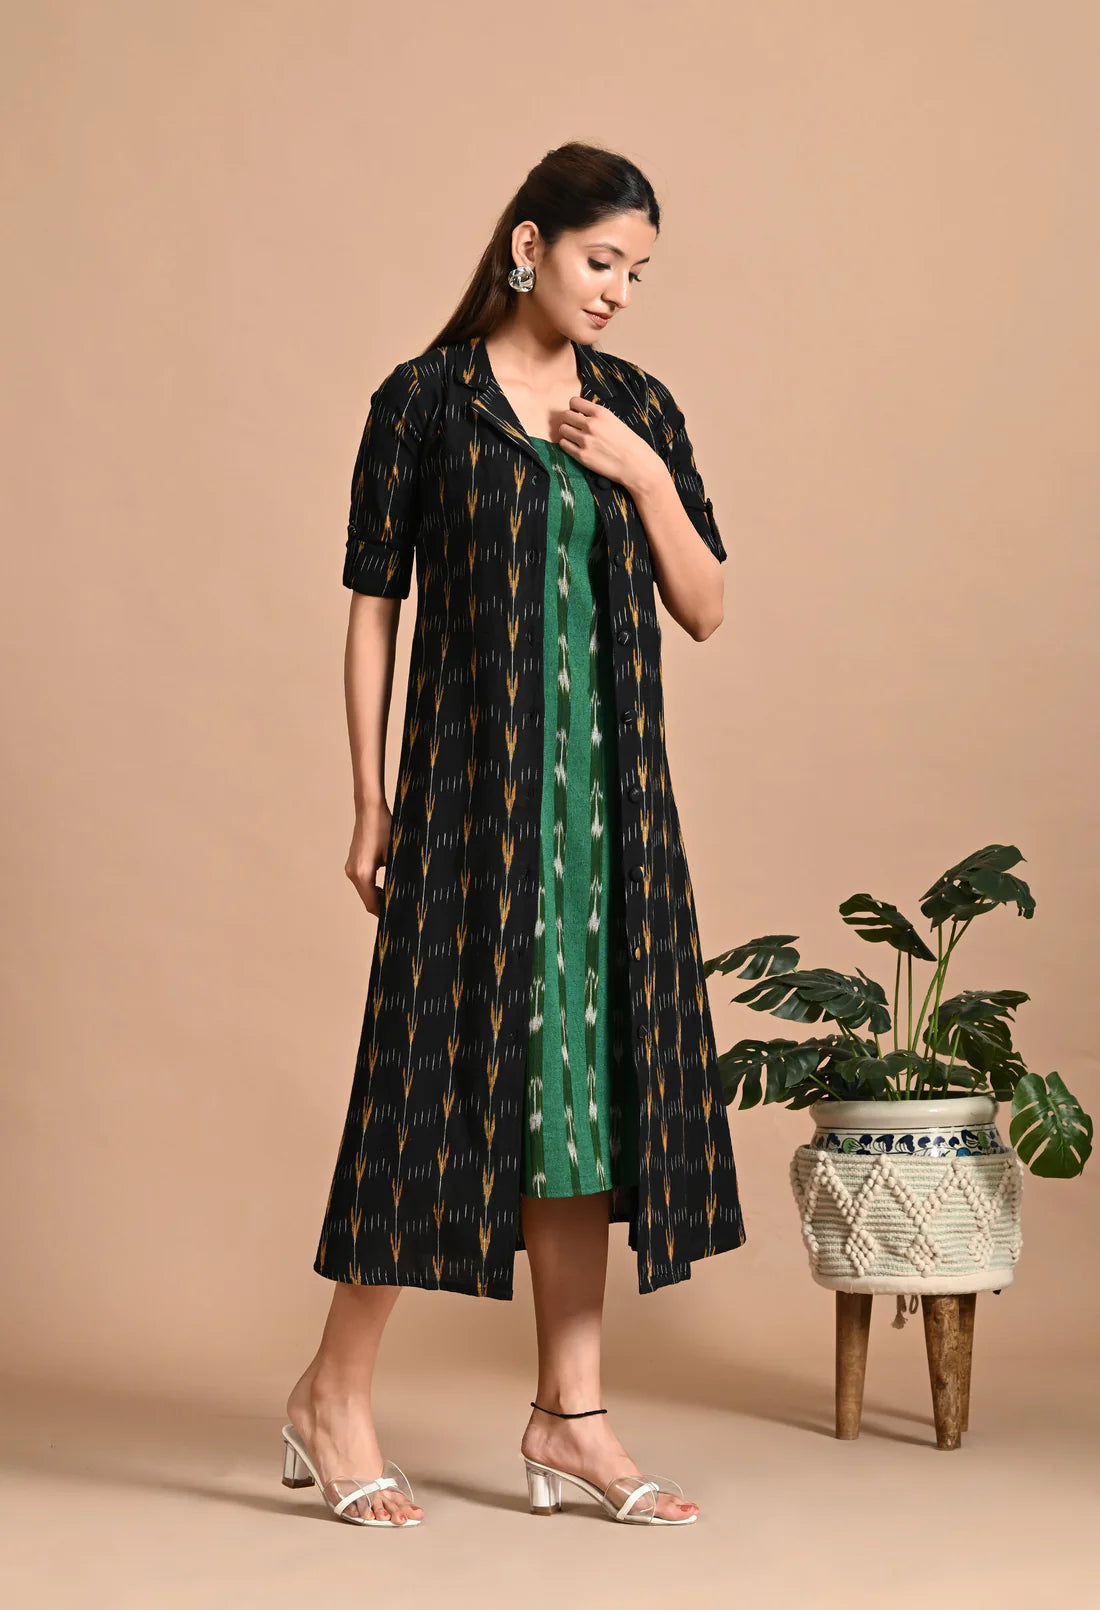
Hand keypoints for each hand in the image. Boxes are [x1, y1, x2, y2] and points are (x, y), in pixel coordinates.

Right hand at [346, 802, 392, 917]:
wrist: (369, 809)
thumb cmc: (384, 827)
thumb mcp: (395, 853)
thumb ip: (397, 876)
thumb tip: (406, 894)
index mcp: (362, 873)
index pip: (372, 904)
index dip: (385, 913)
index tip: (399, 918)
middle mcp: (353, 873)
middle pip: (367, 900)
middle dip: (383, 906)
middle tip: (401, 911)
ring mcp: (351, 867)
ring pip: (365, 891)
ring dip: (378, 897)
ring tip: (397, 900)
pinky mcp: (353, 862)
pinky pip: (363, 881)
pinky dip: (373, 887)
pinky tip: (387, 887)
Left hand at [555, 397, 663, 495]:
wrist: (636, 465)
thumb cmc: (630, 444)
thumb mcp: (616, 421)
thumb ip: (598, 417)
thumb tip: (583, 414)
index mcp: (600, 413)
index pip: (574, 402)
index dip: (574, 408)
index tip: (578, 414)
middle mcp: (591, 424)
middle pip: (565, 415)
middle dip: (569, 420)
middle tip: (575, 427)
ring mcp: (585, 441)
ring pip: (562, 429)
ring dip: (567, 432)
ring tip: (575, 437)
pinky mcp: (581, 456)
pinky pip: (563, 444)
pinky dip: (567, 444)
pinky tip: (575, 446)